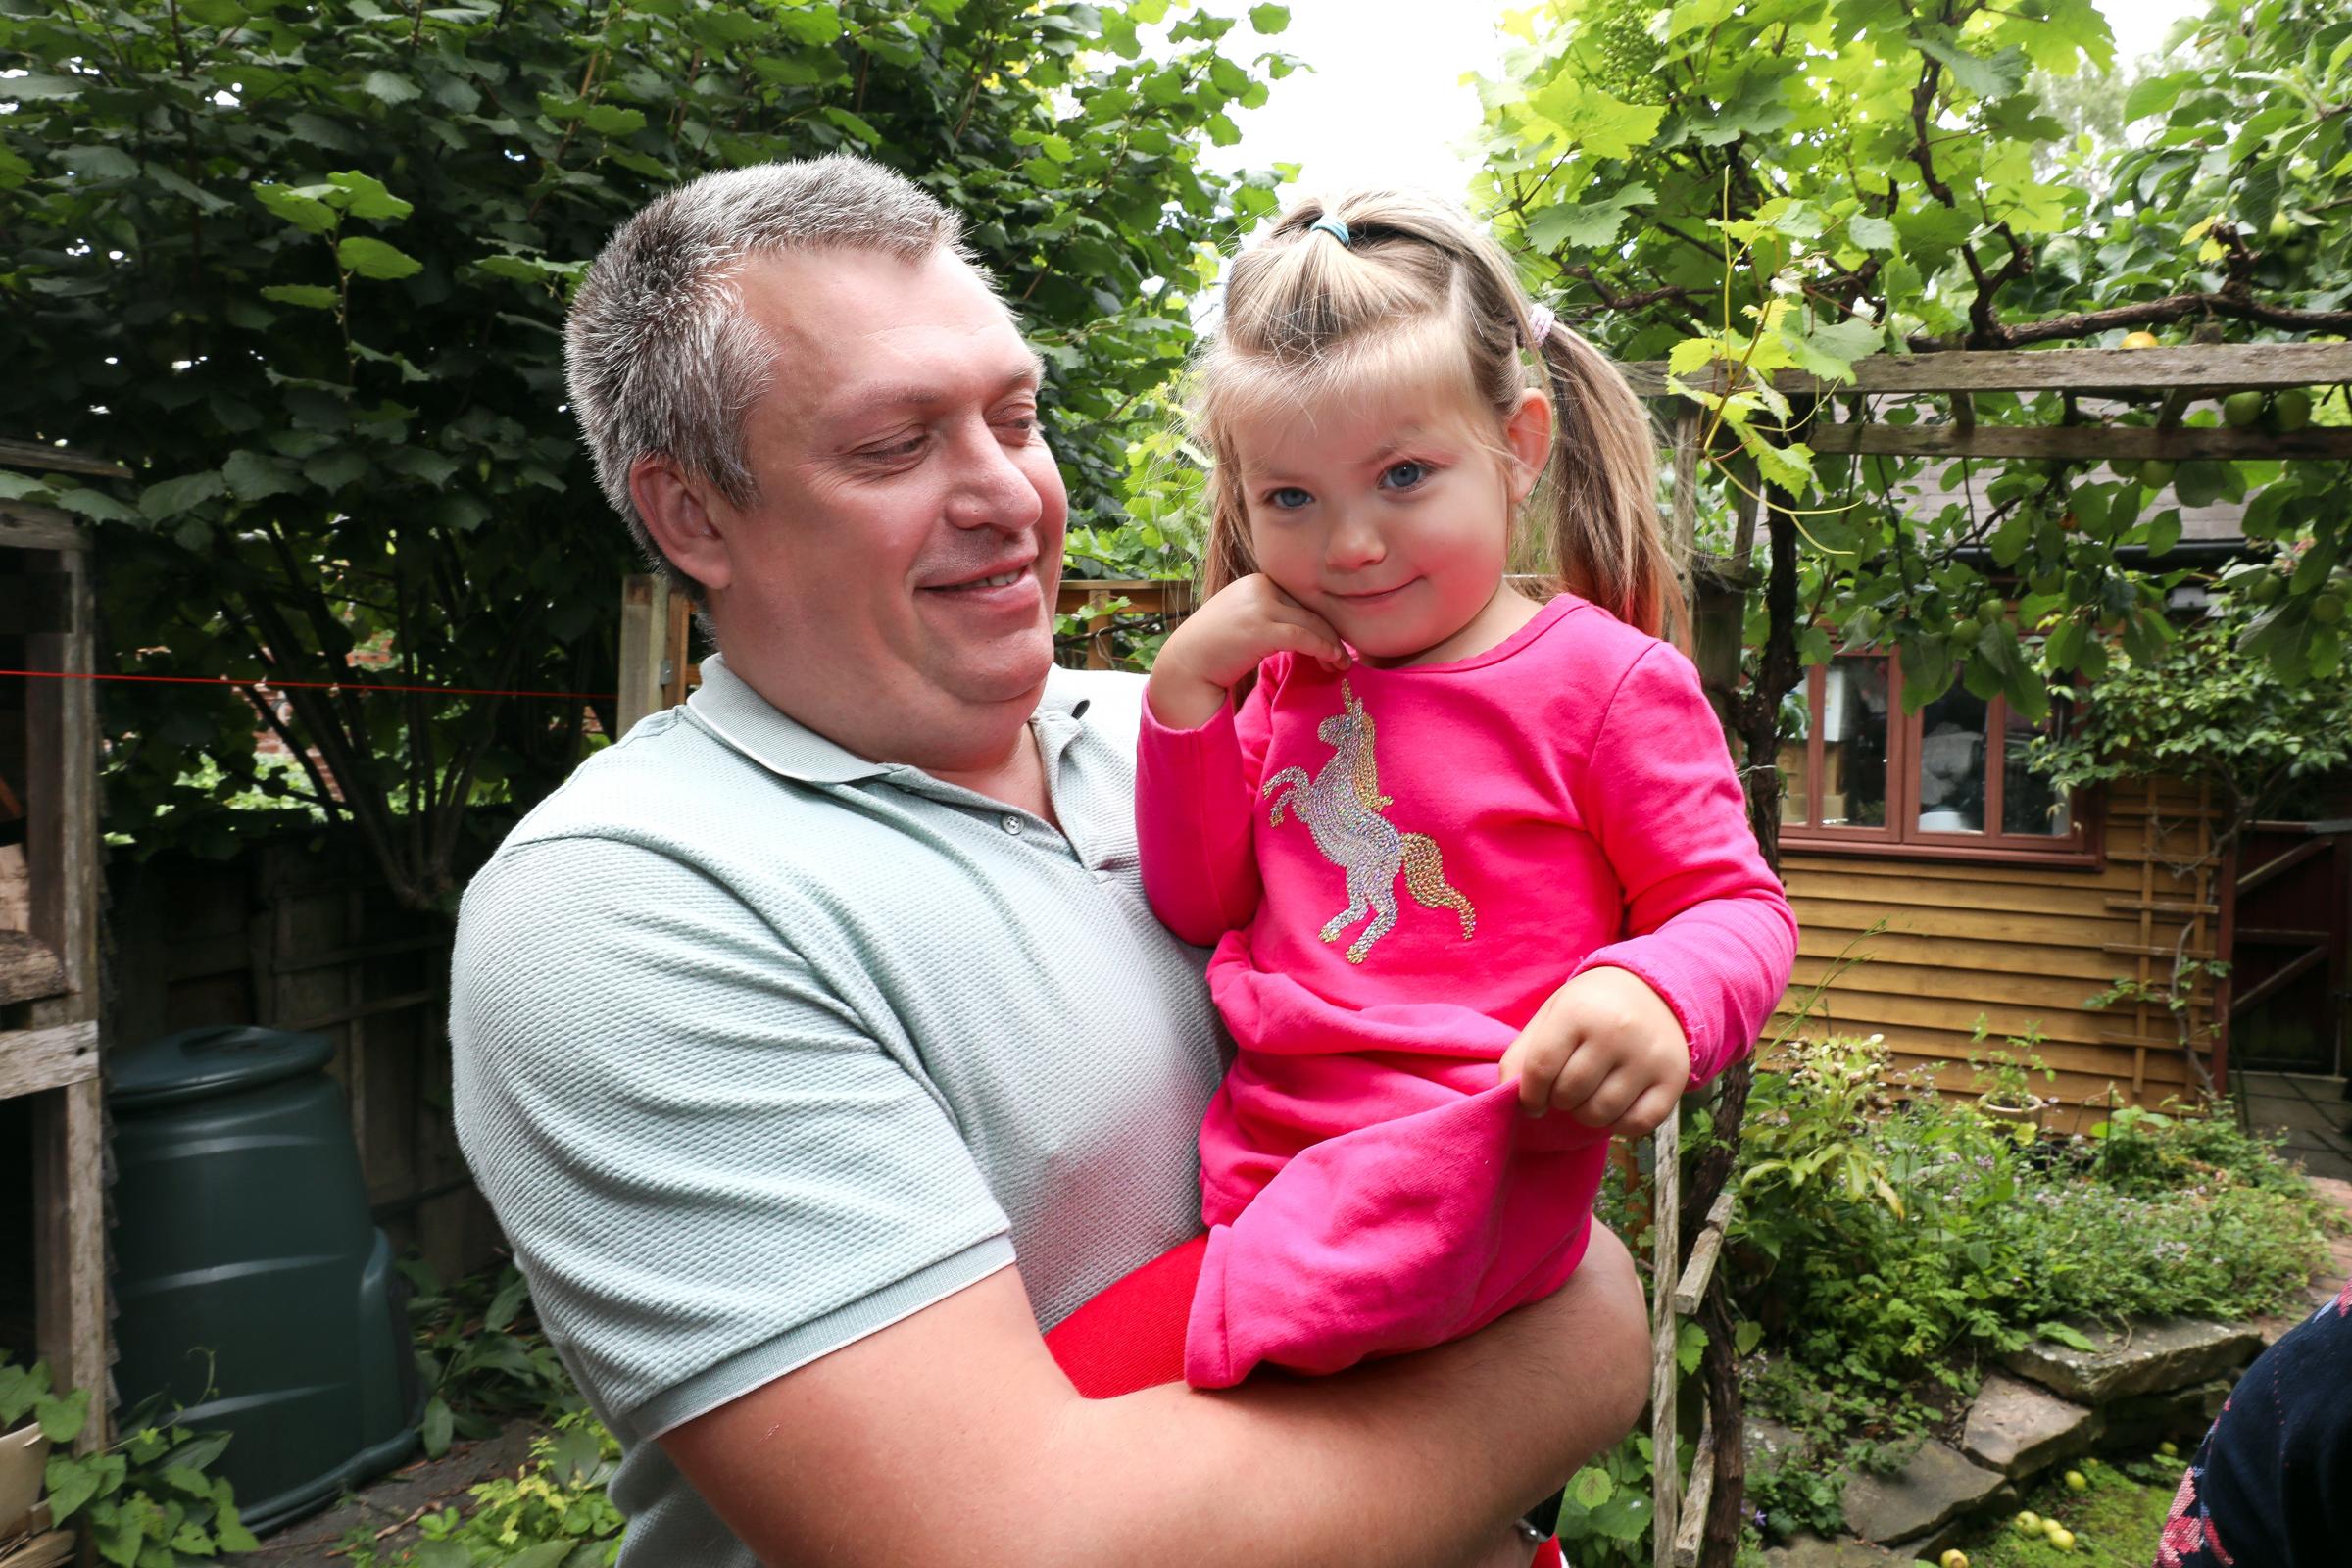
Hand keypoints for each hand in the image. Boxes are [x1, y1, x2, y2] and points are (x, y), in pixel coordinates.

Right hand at [1146, 574, 1346, 729]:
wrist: (1185, 665)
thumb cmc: (1214, 649)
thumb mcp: (1244, 620)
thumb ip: (1271, 614)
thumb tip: (1306, 626)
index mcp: (1257, 581)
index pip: (1300, 599)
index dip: (1320, 621)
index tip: (1333, 643)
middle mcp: (1259, 587)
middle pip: (1309, 609)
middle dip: (1330, 634)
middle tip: (1344, 657)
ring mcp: (1260, 606)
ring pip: (1311, 622)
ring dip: (1332, 645)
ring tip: (1342, 664)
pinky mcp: (1261, 628)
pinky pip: (1304, 637)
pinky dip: (1323, 649)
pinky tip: (1333, 661)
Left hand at [1497, 967, 1688, 1137]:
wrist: (1654, 990)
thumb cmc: (1592, 1007)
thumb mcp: (1553, 1015)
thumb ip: (1524, 1053)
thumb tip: (1508, 1095)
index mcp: (1579, 1011)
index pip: (1540, 1069)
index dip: (1528, 1095)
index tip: (1531, 1102)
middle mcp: (1616, 1032)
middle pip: (1569, 1094)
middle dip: (1558, 1101)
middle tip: (1564, 1091)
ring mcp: (1648, 1056)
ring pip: (1600, 1114)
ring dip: (1585, 1115)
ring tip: (1586, 1097)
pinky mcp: (1673, 1078)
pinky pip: (1638, 1124)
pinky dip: (1619, 1125)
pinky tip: (1614, 1107)